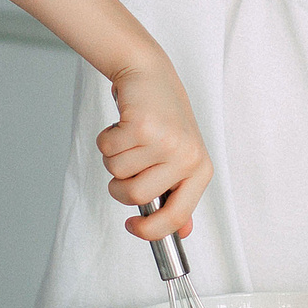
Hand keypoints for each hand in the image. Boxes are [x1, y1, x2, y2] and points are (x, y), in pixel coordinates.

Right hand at [100, 63, 211, 238]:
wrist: (150, 75)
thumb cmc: (164, 120)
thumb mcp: (179, 158)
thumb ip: (179, 195)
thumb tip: (182, 232)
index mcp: (200, 170)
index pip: (176, 217)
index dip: (150, 230)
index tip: (133, 226)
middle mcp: (187, 157)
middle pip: (136, 196)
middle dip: (120, 184)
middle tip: (128, 161)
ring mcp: (165, 141)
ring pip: (117, 172)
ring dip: (114, 157)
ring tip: (130, 138)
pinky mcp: (142, 125)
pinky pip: (108, 150)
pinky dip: (107, 139)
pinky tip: (123, 124)